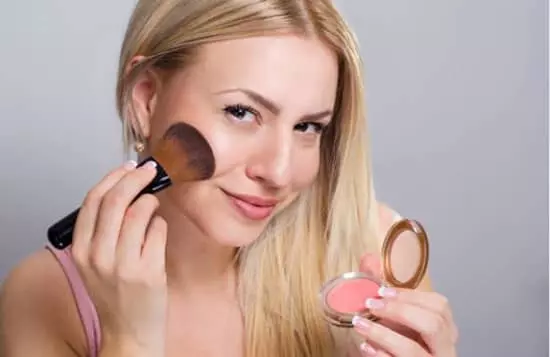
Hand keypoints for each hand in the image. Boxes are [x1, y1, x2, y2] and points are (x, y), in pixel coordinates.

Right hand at [70, 161, 167, 354]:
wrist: (129, 331)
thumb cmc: (115, 294)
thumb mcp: (95, 261)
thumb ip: (103, 229)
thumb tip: (125, 190)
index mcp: (81, 250)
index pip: (93, 200)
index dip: (113, 177)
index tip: (127, 167)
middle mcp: (98, 256)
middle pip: (116, 200)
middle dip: (136, 178)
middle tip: (149, 171)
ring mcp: (124, 264)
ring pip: (140, 211)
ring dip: (151, 202)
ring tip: (153, 207)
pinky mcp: (148, 271)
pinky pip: (159, 230)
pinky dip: (161, 224)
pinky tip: (157, 231)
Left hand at [352, 254, 458, 356]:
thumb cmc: (403, 344)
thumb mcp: (397, 319)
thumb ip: (386, 292)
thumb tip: (369, 260)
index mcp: (445, 330)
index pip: (440, 306)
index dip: (411, 296)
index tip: (383, 291)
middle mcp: (444, 349)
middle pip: (433, 324)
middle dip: (400, 311)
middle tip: (372, 304)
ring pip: (412, 350)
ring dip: (381, 334)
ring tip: (359, 323)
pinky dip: (379, 354)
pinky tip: (365, 346)